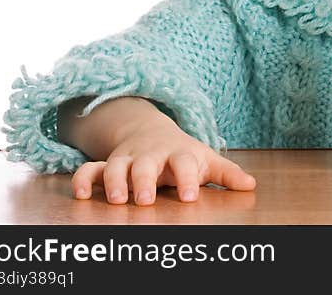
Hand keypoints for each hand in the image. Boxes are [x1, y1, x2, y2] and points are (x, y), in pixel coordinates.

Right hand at [70, 116, 255, 204]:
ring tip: (116, 200)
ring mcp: (128, 158)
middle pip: (146, 164)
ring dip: (113, 181)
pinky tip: (80, 194)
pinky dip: (82, 179)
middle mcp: (151, 155)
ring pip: (115, 166)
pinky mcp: (108, 163)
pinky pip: (90, 169)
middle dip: (143, 181)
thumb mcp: (207, 160)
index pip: (185, 164)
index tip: (189, 197)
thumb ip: (227, 174)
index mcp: (179, 154)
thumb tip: (251, 185)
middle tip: (145, 200)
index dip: (187, 179)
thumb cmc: (184, 154)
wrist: (153, 131)